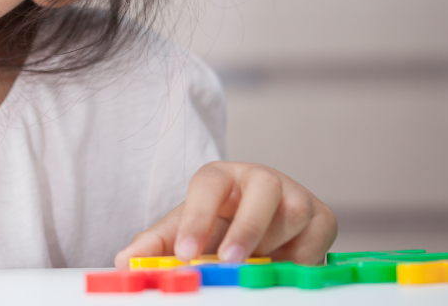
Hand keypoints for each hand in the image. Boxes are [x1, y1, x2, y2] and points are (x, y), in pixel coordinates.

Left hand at [114, 161, 335, 268]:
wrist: (254, 233)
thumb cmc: (214, 228)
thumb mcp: (182, 234)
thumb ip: (154, 246)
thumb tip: (125, 260)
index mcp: (220, 177)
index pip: (208, 184)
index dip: (197, 218)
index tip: (185, 253)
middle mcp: (260, 178)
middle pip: (262, 189)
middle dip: (246, 228)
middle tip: (227, 262)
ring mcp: (296, 195)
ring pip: (293, 214)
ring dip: (272, 246)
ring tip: (252, 267)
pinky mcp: (322, 218)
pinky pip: (316, 241)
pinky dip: (298, 261)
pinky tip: (279, 270)